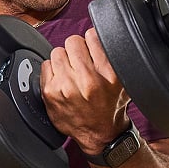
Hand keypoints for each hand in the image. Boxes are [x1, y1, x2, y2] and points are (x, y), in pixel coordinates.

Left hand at [40, 27, 130, 155]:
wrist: (100, 134)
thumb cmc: (110, 106)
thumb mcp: (122, 80)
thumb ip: (112, 56)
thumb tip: (97, 32)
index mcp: (109, 73)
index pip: (92, 36)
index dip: (90, 41)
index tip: (91, 50)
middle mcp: (88, 80)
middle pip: (73, 41)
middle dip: (76, 50)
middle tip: (80, 63)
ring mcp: (67, 86)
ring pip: (58, 52)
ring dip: (63, 60)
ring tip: (71, 73)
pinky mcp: (50, 93)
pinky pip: (46, 65)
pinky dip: (52, 71)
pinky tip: (62, 81)